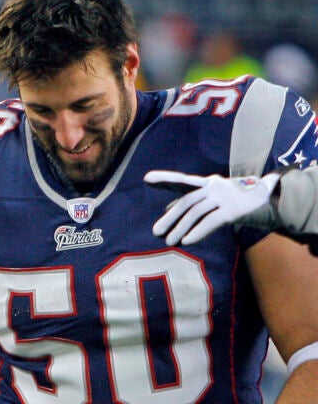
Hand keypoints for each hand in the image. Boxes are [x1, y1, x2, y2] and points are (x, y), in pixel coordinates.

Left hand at [144, 170, 279, 244]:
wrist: (274, 198)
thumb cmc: (240, 200)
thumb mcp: (215, 197)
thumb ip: (194, 201)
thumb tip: (168, 208)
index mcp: (209, 182)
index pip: (183, 180)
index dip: (166, 179)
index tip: (146, 179)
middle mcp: (214, 186)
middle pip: (186, 201)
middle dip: (170, 217)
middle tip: (156, 232)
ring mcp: (224, 197)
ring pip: (196, 212)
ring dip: (181, 228)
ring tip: (170, 242)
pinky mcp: (234, 210)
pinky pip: (211, 221)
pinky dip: (198, 232)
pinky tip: (187, 241)